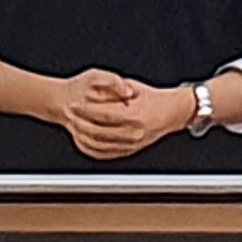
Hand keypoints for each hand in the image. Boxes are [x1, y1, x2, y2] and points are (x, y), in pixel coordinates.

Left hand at [59, 70, 185, 160]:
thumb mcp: (135, 86)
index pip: (104, 114)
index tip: (74, 104)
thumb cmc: (154, 100)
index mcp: (135, 116)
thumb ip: (117, 87)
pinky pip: (105, 154)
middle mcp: (133, 133)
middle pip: (98, 131)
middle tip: (69, 114)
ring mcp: (131, 145)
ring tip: (73, 126)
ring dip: (82, 135)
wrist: (172, 113)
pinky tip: (82, 140)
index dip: (86, 109)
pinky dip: (90, 148)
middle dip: (80, 122)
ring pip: (99, 144)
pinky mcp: (129, 151)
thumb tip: (101, 89)